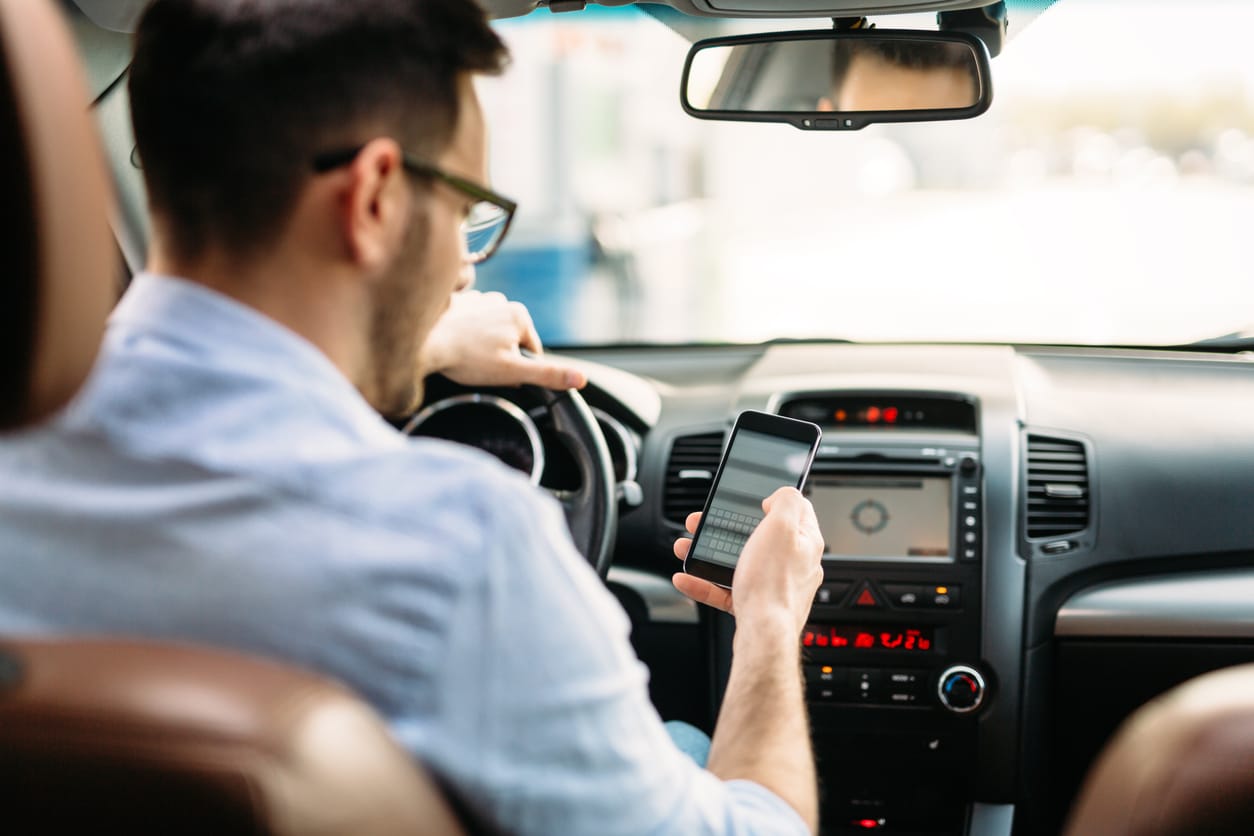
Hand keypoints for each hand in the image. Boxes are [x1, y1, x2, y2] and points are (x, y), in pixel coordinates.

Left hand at [420, 291, 587, 389]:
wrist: (423, 343)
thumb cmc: (466, 359)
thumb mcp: (513, 372)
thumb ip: (548, 375)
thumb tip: (580, 379)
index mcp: (519, 315)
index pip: (530, 351)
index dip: (517, 368)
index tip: (497, 371)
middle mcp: (501, 300)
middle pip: (510, 341)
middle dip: (499, 357)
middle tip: (479, 366)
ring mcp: (478, 299)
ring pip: (490, 334)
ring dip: (482, 346)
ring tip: (465, 356)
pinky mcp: (457, 303)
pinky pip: (470, 325)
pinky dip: (465, 336)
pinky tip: (454, 346)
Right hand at [672, 487, 823, 634]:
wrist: (763, 635)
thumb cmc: (773, 584)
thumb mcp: (782, 526)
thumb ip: (786, 501)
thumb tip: (780, 496)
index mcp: (805, 541)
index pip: (796, 510)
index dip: (771, 499)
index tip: (750, 498)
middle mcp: (794, 564)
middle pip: (758, 536)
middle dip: (726, 528)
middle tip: (704, 523)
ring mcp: (774, 585)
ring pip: (738, 562)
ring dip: (709, 553)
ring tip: (687, 548)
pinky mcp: (756, 605)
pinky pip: (727, 588)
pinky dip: (705, 582)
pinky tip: (687, 578)